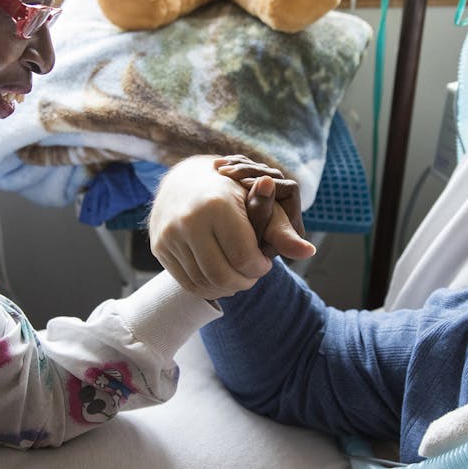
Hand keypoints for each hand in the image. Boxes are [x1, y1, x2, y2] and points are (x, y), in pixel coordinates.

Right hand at [150, 155, 314, 299]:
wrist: (184, 180)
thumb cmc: (229, 191)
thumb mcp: (257, 203)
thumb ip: (281, 229)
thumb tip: (308, 251)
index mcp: (217, 206)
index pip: (245, 259)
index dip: (259, 268)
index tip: (263, 262)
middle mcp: (188, 220)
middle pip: (222, 276)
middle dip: (243, 282)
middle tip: (251, 275)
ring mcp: (170, 235)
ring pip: (204, 283)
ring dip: (225, 287)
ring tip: (236, 276)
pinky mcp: (159, 247)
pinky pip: (187, 282)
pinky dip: (206, 287)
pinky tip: (219, 279)